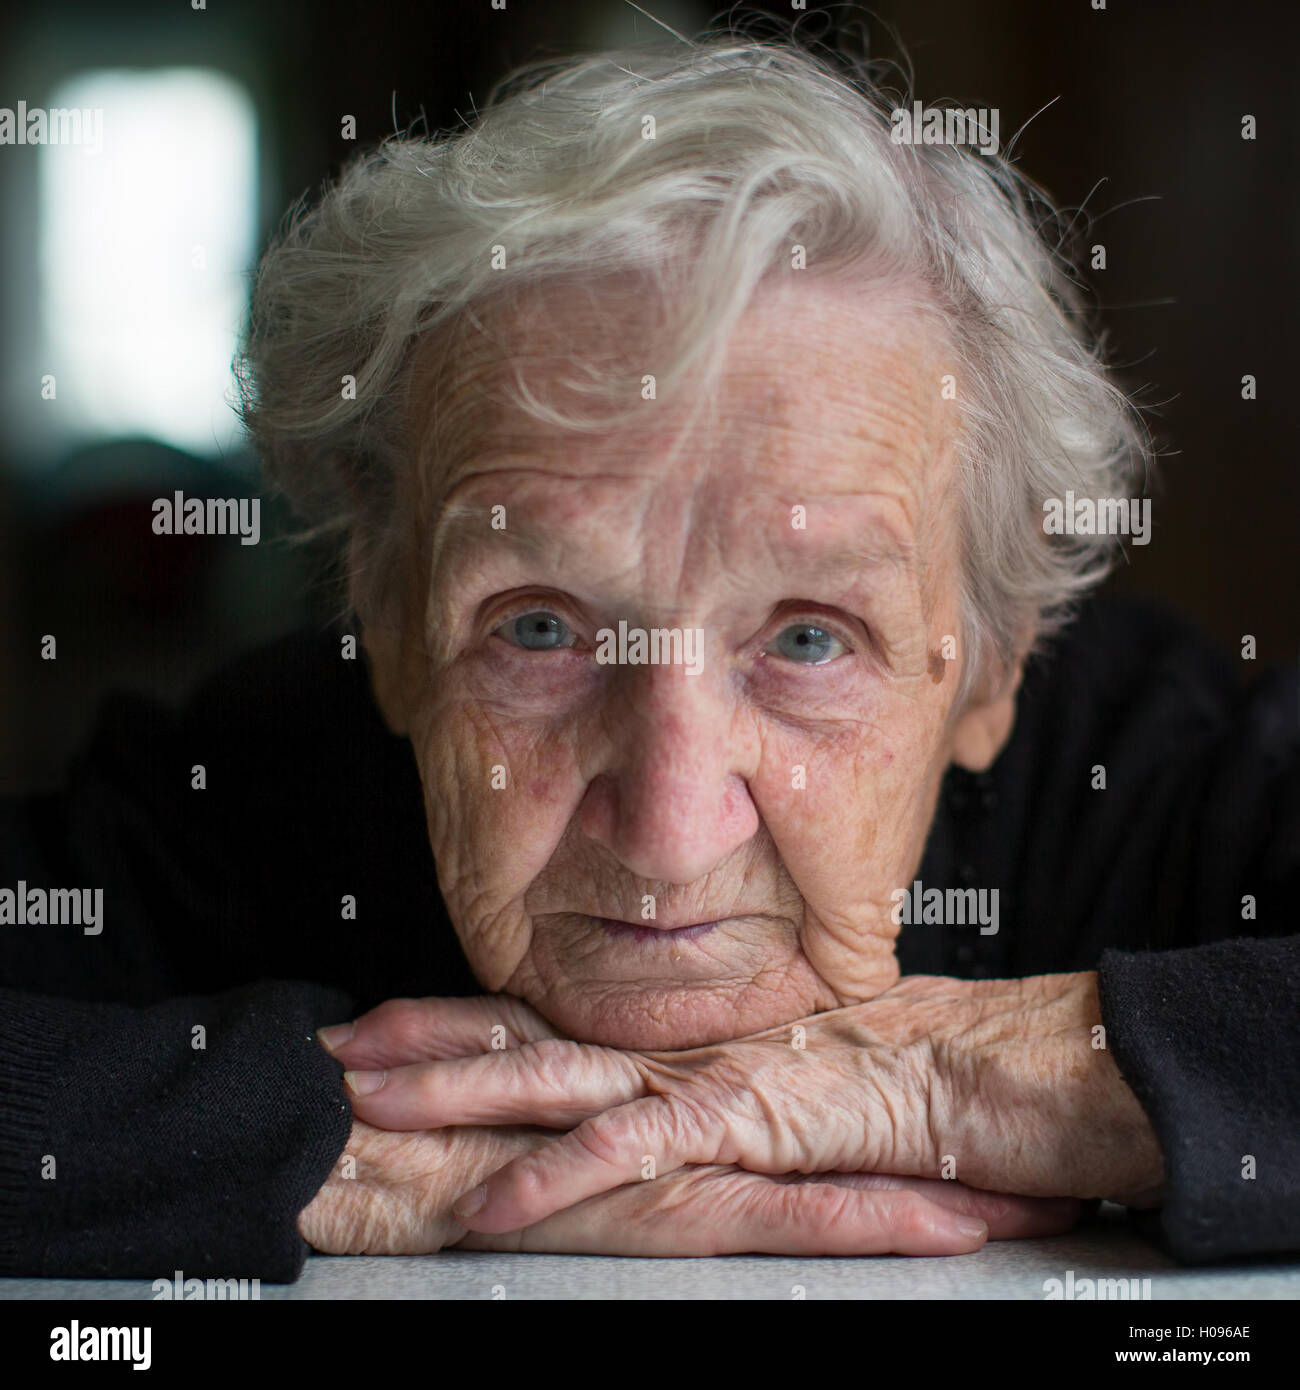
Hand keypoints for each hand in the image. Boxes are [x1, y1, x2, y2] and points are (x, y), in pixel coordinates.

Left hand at [334, 975, 1162, 1236]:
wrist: (988, 1072)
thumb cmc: (895, 1082)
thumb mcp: (777, 1089)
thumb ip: (709, 1092)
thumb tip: (661, 1105)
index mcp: (674, 1039)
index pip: (546, 1021)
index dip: (460, 1018)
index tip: (383, 1019)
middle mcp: (672, 1047)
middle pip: (525, 1038)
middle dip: (422, 1042)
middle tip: (333, 1047)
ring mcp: (698, 1077)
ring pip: (553, 1080)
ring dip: (456, 1090)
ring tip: (371, 1101)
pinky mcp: (741, 1120)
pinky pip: (633, 1155)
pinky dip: (559, 1179)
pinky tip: (495, 1208)